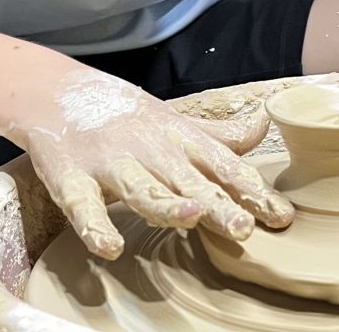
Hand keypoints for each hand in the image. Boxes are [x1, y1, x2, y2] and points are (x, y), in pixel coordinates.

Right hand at [12, 70, 293, 258]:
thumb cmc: (127, 117)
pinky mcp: (71, 177)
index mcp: (179, 139)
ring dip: (165, 204)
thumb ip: (222, 135)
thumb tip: (266, 123)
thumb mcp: (177, 123)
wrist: (56, 92)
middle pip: (189, 181)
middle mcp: (151, 150)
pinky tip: (110, 246)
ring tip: (190, 216)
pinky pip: (82, 205)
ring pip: (142, 188)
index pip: (223, 166)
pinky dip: (94, 225)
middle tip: (244, 227)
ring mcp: (110, 163)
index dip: (252, 190)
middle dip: (217, 204)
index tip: (281, 215)